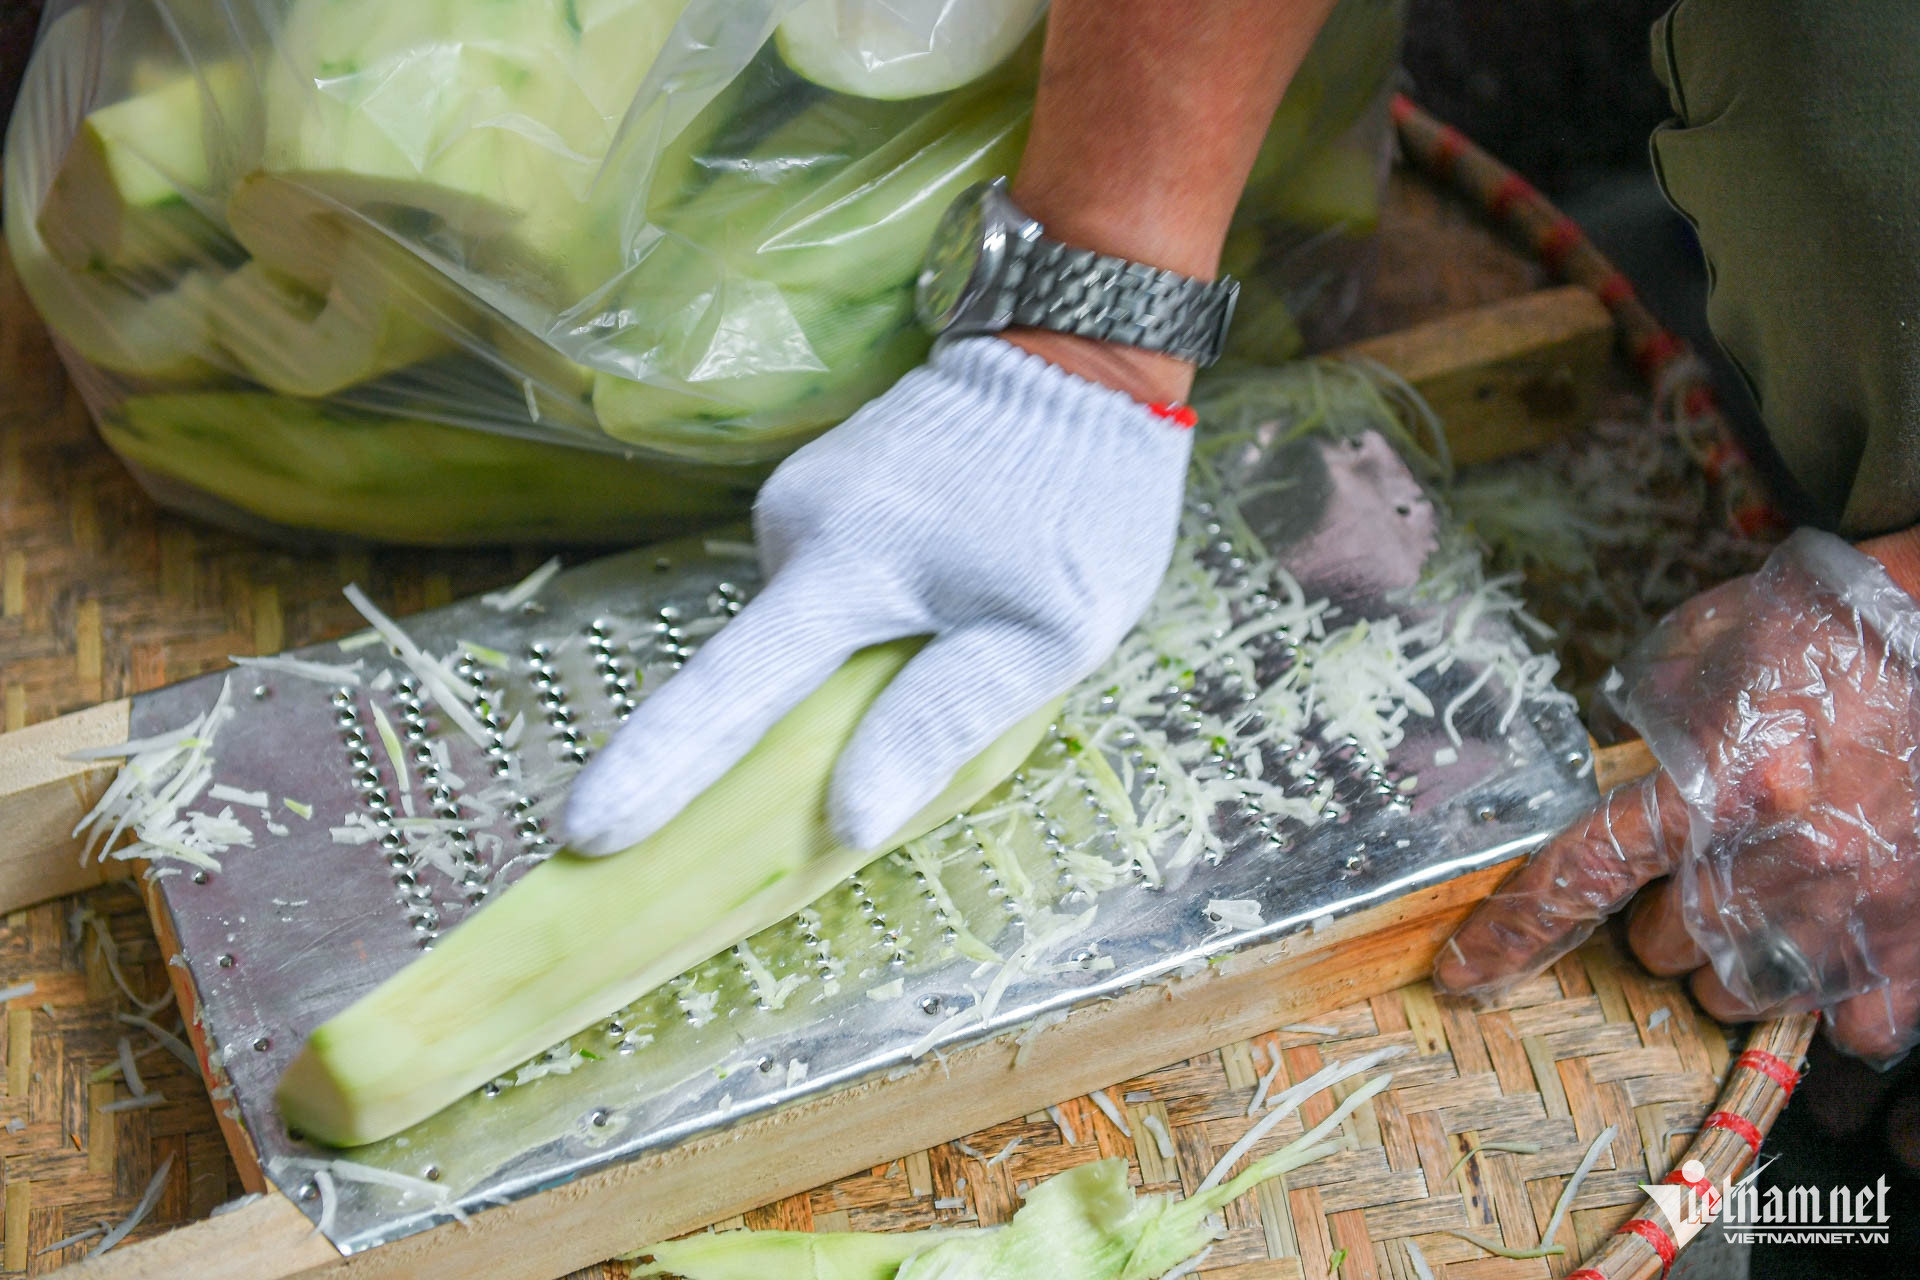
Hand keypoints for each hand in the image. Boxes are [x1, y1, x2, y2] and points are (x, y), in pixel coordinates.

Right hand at [563, 336, 1191, 855]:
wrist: (1081, 357)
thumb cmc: (1082, 504)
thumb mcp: (1045, 634)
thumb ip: (939, 718)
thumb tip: (847, 819)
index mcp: (843, 565)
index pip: (733, 690)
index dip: (659, 770)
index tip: (584, 832)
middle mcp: (794, 521)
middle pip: (764, 661)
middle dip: (798, 713)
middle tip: (913, 687)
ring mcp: (803, 491)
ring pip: (802, 621)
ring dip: (855, 652)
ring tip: (964, 616)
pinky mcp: (822, 478)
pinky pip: (824, 580)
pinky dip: (864, 610)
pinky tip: (939, 587)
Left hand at [1435, 529, 1919, 1066]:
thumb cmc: (1840, 624)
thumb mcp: (1713, 641)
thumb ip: (1649, 709)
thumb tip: (1615, 752)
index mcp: (1716, 785)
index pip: (1582, 875)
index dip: (1513, 932)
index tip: (1463, 972)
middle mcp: (1780, 863)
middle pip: (1664, 946)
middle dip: (1662, 917)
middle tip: (1701, 866)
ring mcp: (1857, 914)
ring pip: (1745, 992)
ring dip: (1737, 958)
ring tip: (1768, 895)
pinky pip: (1853, 1027)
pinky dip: (1836, 998)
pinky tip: (1836, 941)